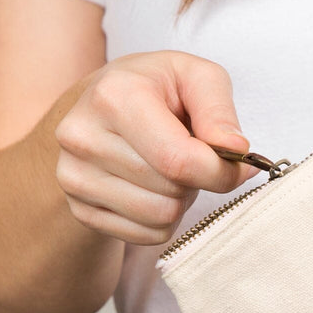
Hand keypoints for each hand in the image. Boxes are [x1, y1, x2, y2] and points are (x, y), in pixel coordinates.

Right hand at [54, 51, 256, 244]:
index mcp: (114, 96)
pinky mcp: (78, 208)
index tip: (239, 164)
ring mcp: (74, 176)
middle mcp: (83, 137)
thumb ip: (220, 111)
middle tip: (190, 153)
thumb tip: (236, 150)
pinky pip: (145, 235)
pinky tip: (153, 186)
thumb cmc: (157, 88)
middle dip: (197, 179)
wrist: (101, 105)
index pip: (179, 160)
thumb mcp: (197, 77)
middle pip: (171, 190)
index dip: (221, 171)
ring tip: (170, 168)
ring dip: (180, 199)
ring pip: (160, 217)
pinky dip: (163, 218)